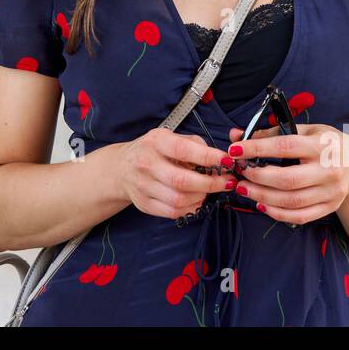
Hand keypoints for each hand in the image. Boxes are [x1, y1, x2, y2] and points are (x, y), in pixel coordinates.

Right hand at [114, 128, 238, 220]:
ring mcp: (143, 186)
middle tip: (227, 182)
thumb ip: (194, 144)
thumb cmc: (152, 150)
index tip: (227, 161)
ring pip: (179, 200)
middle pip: (182, 181)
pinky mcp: (144, 204)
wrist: (121, 168)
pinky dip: (190, 208)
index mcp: (155, 142)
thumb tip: (218, 157)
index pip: (184, 150)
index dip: (208, 157)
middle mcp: (146, 163)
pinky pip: (172, 212)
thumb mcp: (169, 137)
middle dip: (211, 184)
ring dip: (202, 196)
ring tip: (210, 190)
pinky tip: (197, 199)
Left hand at [224, 122, 348, 224]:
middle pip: (287, 179)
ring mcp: (331, 192)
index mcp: (322, 145)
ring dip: (262, 197)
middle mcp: (329, 170)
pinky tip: (261, 205)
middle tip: (239, 173)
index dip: (257, 148)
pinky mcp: (329, 207)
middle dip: (257, 177)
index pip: (285, 147)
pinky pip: (300, 216)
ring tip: (243, 189)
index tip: (234, 149)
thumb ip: (273, 132)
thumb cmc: (327, 144)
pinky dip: (277, 213)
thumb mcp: (307, 130)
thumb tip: (237, 136)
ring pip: (291, 201)